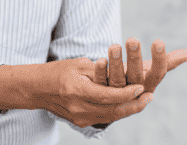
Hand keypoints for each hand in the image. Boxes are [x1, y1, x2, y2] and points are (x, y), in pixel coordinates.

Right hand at [35, 57, 154, 127]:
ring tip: (143, 101)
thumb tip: (123, 69)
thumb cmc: (59, 71)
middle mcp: (78, 108)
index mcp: (77, 90)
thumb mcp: (79, 64)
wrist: (37, 89)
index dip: (127, 93)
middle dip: (134, 105)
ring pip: (110, 117)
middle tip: (149, 97)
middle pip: (112, 111)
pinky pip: (103, 118)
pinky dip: (117, 111)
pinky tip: (128, 105)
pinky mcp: (80, 122)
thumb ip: (100, 70)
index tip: (141, 87)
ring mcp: (79, 118)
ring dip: (128, 110)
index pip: (108, 95)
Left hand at [93, 38, 186, 93]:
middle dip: (134, 58)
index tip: (158, 41)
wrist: (112, 102)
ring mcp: (116, 93)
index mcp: (148, 84)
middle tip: (132, 39)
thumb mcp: (150, 71)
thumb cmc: (135, 79)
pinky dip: (99, 72)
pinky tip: (99, 60)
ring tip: (114, 46)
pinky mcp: (100, 93)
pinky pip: (99, 82)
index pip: (157, 73)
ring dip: (115, 63)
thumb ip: (167, 62)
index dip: (159, 59)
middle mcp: (133, 91)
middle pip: (135, 76)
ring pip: (116, 80)